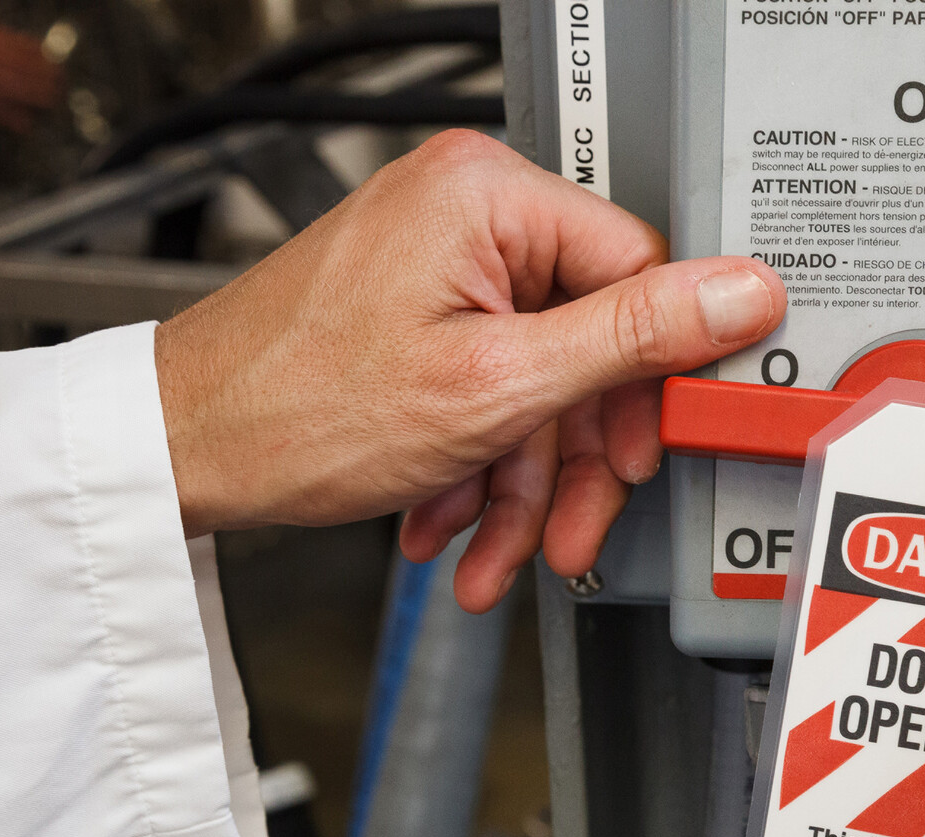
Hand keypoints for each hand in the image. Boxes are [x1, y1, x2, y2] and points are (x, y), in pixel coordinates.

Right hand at [0, 0, 60, 132]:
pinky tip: (27, 125)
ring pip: (23, 94)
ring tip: (51, 100)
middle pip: (33, 74)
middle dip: (49, 79)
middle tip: (61, 83)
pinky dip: (15, 119)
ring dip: (40, 98)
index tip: (53, 61)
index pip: (28, 50)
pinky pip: (0, 113)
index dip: (43, 57)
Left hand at [154, 131, 785, 609]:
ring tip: (494, 554)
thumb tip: (746, 291)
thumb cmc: (296, 408)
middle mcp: (465, 212)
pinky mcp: (417, 312)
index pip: (638, 274)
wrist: (178, 452)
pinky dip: (478, 466)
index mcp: (489, 194)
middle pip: (590, 344)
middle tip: (570, 531)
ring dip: (521, 486)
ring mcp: (438, 264)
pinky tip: (450, 523)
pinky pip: (491, 390)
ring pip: (540, 385)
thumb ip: (633, 338)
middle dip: (572, 461)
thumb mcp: (498, 387)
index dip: (647, 384)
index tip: (642, 452)